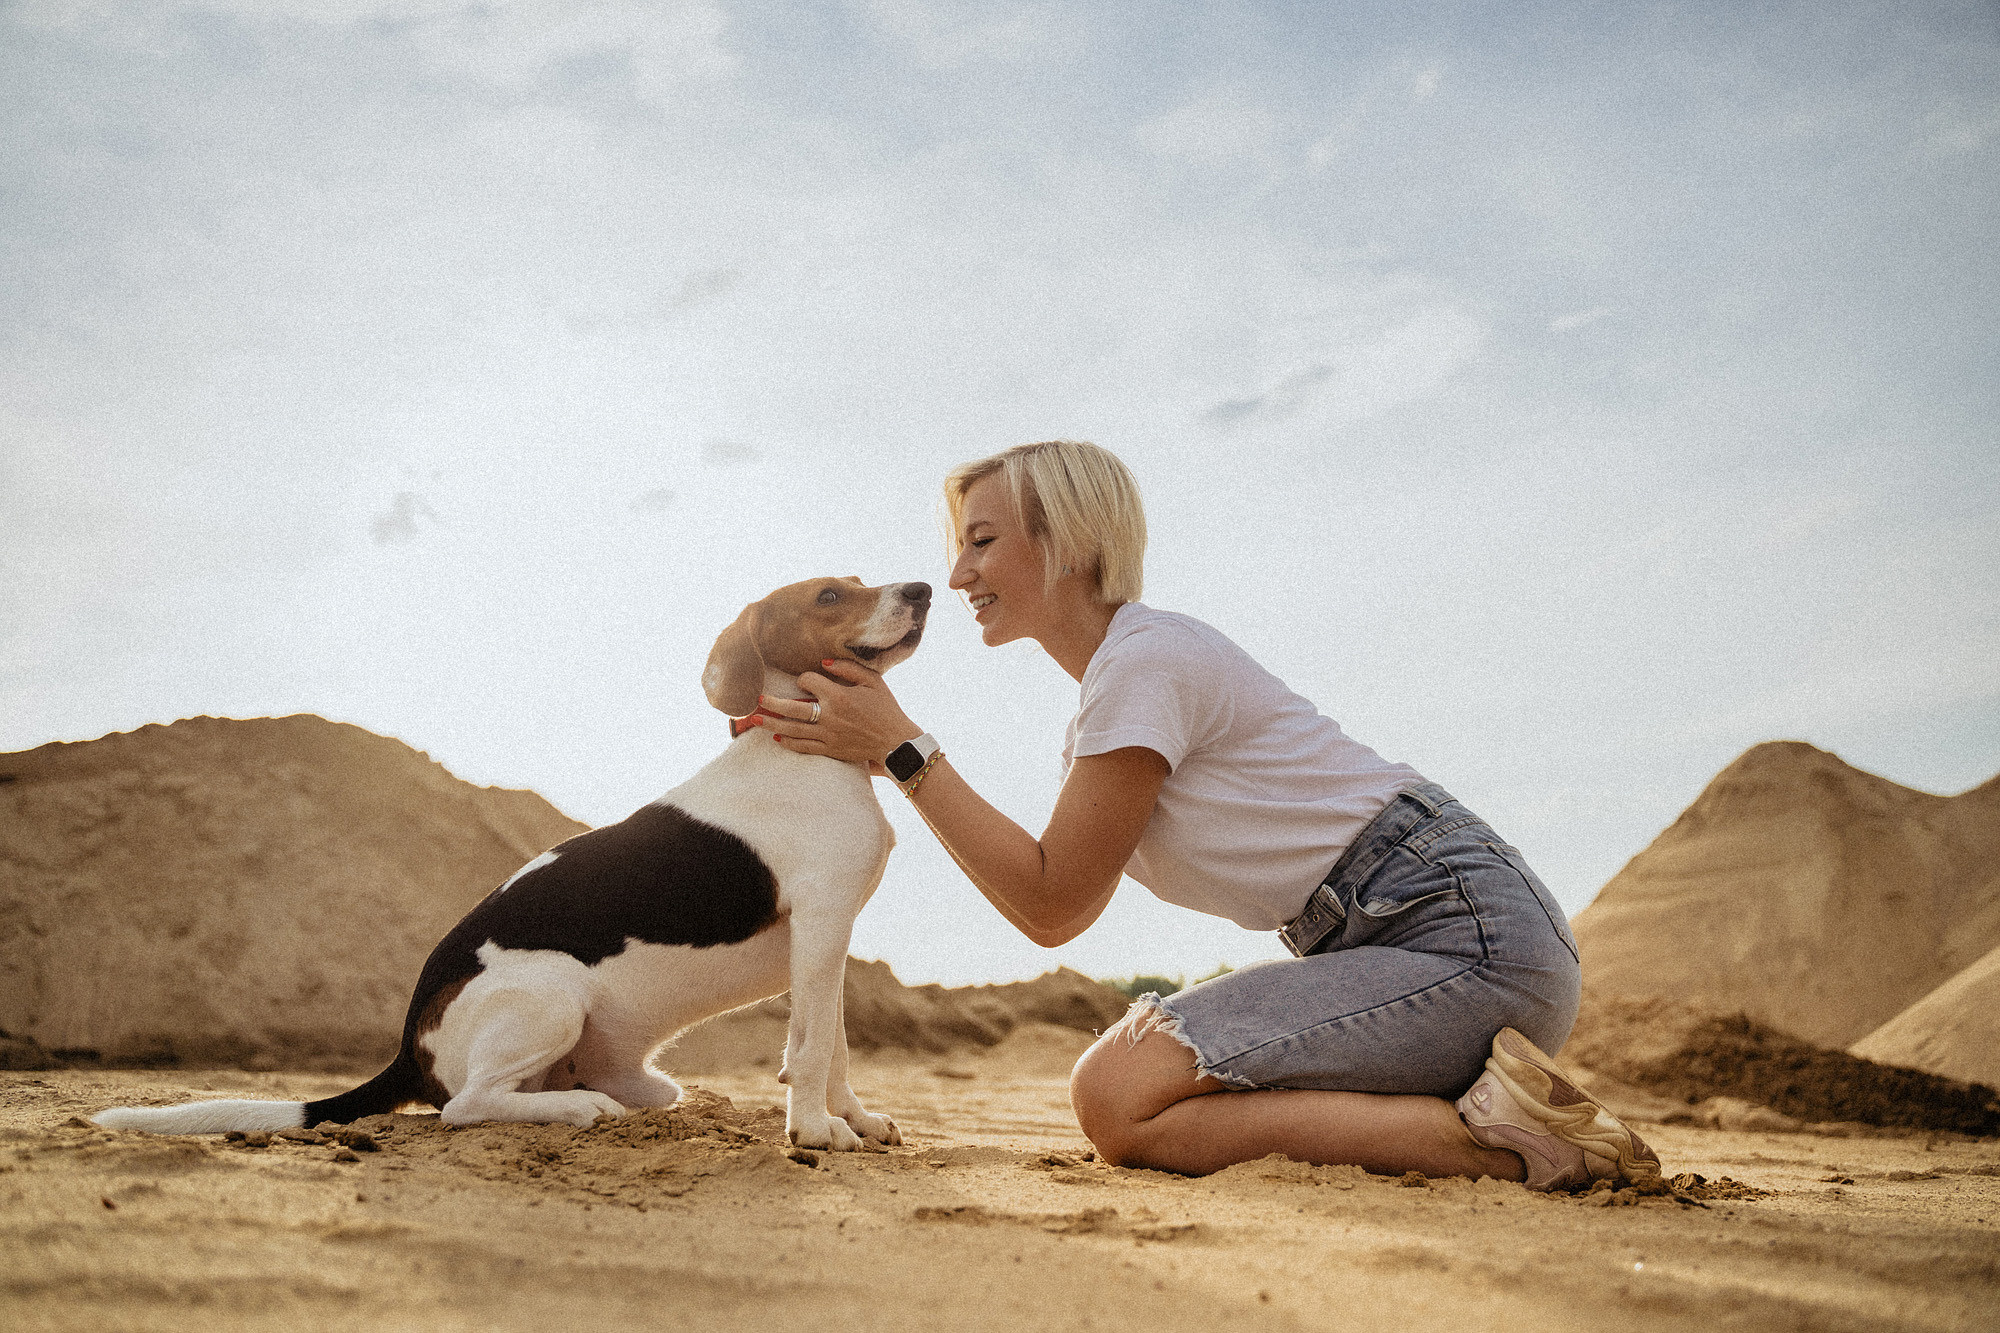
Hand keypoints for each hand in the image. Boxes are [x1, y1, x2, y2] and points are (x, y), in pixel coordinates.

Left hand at [756, 658, 920, 772]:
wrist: (897, 743)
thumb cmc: (887, 709)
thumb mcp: (873, 681)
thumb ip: (848, 668)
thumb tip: (824, 662)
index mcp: (839, 696)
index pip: (809, 682)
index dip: (805, 679)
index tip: (806, 681)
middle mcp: (830, 716)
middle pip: (793, 708)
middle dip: (772, 703)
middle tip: (758, 700)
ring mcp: (828, 735)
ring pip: (793, 729)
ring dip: (772, 724)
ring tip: (755, 720)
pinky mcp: (830, 750)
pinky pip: (804, 747)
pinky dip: (789, 743)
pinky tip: (777, 739)